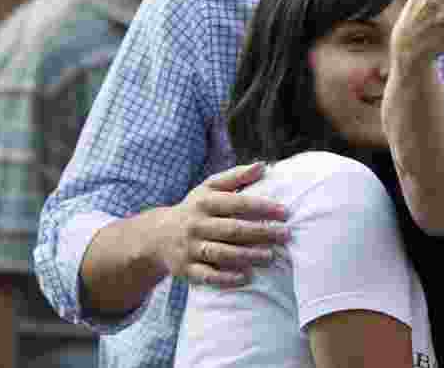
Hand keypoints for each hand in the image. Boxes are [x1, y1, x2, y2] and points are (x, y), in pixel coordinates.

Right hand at [154, 162, 290, 286]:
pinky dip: (225, 278)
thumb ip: (236, 176)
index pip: (236, 203)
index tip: (285, 212)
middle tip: (285, 235)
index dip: (262, 207)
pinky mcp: (185, 269)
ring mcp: (190, 248)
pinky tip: (246, 277)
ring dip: (247, 255)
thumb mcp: (209, 187)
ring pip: (221, 253)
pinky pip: (207, 276)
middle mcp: (196, 225)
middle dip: (261, 232)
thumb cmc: (194, 208)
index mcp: (204, 203)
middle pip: (232, 229)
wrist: (157, 235)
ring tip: (271, 256)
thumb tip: (262, 166)